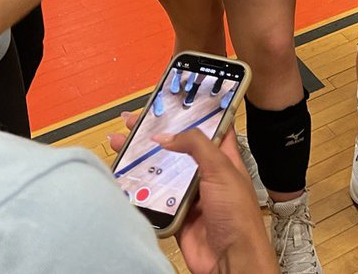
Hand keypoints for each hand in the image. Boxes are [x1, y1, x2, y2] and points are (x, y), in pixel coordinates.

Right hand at [110, 114, 273, 273]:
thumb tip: (167, 134)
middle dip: (154, 133)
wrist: (230, 258)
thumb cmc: (237, 214)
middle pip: (176, 147)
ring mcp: (189, 193)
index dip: (188, 112)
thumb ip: (196, 146)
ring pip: (162, 171)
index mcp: (223, 157)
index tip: (167, 100)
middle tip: (132, 121)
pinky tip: (123, 176)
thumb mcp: (221, 169)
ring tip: (119, 143)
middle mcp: (205, 172)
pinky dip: (139, 188)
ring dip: (141, 159)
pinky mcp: (176, 213)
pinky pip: (154, 197)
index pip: (205, 126)